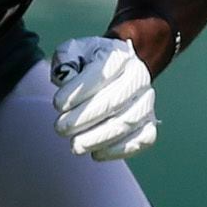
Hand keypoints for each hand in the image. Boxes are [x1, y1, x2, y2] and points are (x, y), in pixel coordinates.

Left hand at [50, 36, 157, 160]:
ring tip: (75, 145)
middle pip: (114, 101)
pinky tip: (96, 154)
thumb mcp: (73, 52)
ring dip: (98, 137)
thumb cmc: (87, 64)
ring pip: (127, 122)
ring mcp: (147, 101)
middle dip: (83, 118)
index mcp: (120, 56)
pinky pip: (142, 139)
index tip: (57, 105)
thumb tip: (64, 75)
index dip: (78, 92)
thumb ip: (66, 60)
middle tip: (60, 128)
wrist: (113, 73)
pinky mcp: (149, 122)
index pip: (101, 74)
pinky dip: (119, 150)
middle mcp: (139, 77)